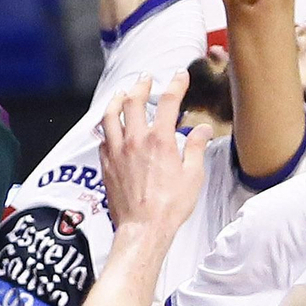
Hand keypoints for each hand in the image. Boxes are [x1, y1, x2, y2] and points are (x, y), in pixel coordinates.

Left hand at [99, 71, 209, 241]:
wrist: (142, 229)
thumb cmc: (169, 207)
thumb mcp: (193, 176)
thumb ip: (195, 149)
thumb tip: (202, 131)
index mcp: (160, 140)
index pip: (168, 101)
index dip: (176, 84)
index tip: (180, 76)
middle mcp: (135, 140)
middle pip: (133, 100)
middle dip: (141, 85)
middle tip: (146, 79)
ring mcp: (117, 151)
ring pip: (110, 115)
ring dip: (117, 100)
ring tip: (122, 93)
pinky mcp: (106, 164)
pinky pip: (102, 137)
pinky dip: (106, 126)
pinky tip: (110, 126)